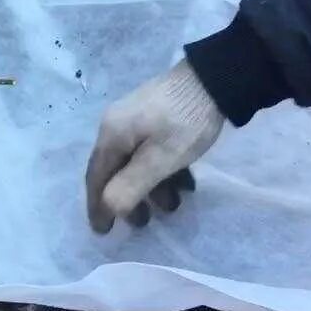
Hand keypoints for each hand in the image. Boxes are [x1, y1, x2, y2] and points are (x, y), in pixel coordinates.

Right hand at [85, 60, 225, 232]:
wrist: (214, 78)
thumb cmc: (185, 122)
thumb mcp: (161, 159)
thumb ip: (132, 185)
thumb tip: (107, 207)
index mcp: (111, 135)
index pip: (96, 177)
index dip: (98, 206)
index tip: (103, 232)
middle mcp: (116, 125)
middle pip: (114, 170)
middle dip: (128, 199)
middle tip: (144, 224)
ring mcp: (135, 119)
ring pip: (135, 162)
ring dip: (151, 187)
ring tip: (174, 205)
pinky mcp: (154, 116)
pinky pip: (149, 151)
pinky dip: (162, 170)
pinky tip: (183, 181)